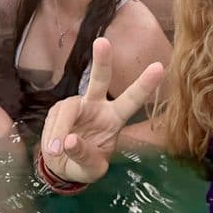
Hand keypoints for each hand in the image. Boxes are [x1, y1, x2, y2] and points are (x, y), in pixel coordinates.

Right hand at [40, 38, 163, 183]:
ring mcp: (77, 105)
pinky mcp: (59, 109)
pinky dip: (52, 136)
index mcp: (115, 118)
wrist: (62, 166)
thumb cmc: (85, 164)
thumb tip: (69, 140)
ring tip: (57, 150)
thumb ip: (84, 156)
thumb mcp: (91, 170)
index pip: (132, 100)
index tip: (160, 66)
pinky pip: (54, 121)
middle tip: (102, 43)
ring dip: (60, 130)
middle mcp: (97, 105)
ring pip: (67, 109)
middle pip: (100, 80)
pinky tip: (53, 148)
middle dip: (102, 61)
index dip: (145, 85)